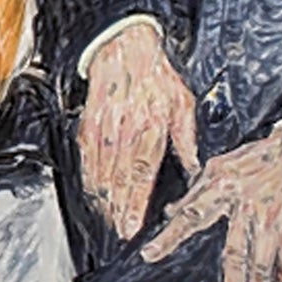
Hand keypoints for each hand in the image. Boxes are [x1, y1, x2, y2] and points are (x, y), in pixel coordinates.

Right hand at [78, 21, 200, 238]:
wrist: (122, 50)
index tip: (132, 225)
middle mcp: (122, 131)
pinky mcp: (87, 126)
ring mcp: (101, 129)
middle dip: (118, 209)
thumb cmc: (156, 78)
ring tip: (109, 219)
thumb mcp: (182, 104)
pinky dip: (90, 179)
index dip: (134, 202)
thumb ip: (187, 139)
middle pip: (117, 179)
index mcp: (150, 127)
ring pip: (98, 172)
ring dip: (103, 199)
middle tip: (120, 231)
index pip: (140, 173)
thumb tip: (195, 170)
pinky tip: (96, 194)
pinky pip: (86, 159)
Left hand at [141, 127, 281, 281]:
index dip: (170, 236)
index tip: (148, 255)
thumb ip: (196, 192)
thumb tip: (171, 213)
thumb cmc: (257, 160)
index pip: (190, 216)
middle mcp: (249, 208)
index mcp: (223, 188)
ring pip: (265, 272)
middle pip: (236, 257)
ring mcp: (276, 223)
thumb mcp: (221, 166)